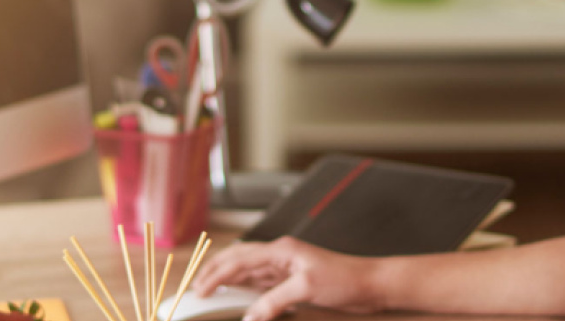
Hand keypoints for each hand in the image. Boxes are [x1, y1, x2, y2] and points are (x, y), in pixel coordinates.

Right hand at [188, 237, 380, 320]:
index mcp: (280, 250)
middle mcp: (279, 254)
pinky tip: (236, 296)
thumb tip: (249, 317)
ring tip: (209, 290)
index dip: (215, 276)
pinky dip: (243, 288)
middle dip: (213, 271)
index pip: (238, 261)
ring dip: (226, 279)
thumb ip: (273, 302)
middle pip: (237, 259)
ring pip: (246, 270)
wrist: (369, 284)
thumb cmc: (344, 279)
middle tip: (195, 288)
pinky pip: (259, 282)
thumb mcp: (305, 290)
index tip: (199, 291)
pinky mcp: (291, 279)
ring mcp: (284, 266)